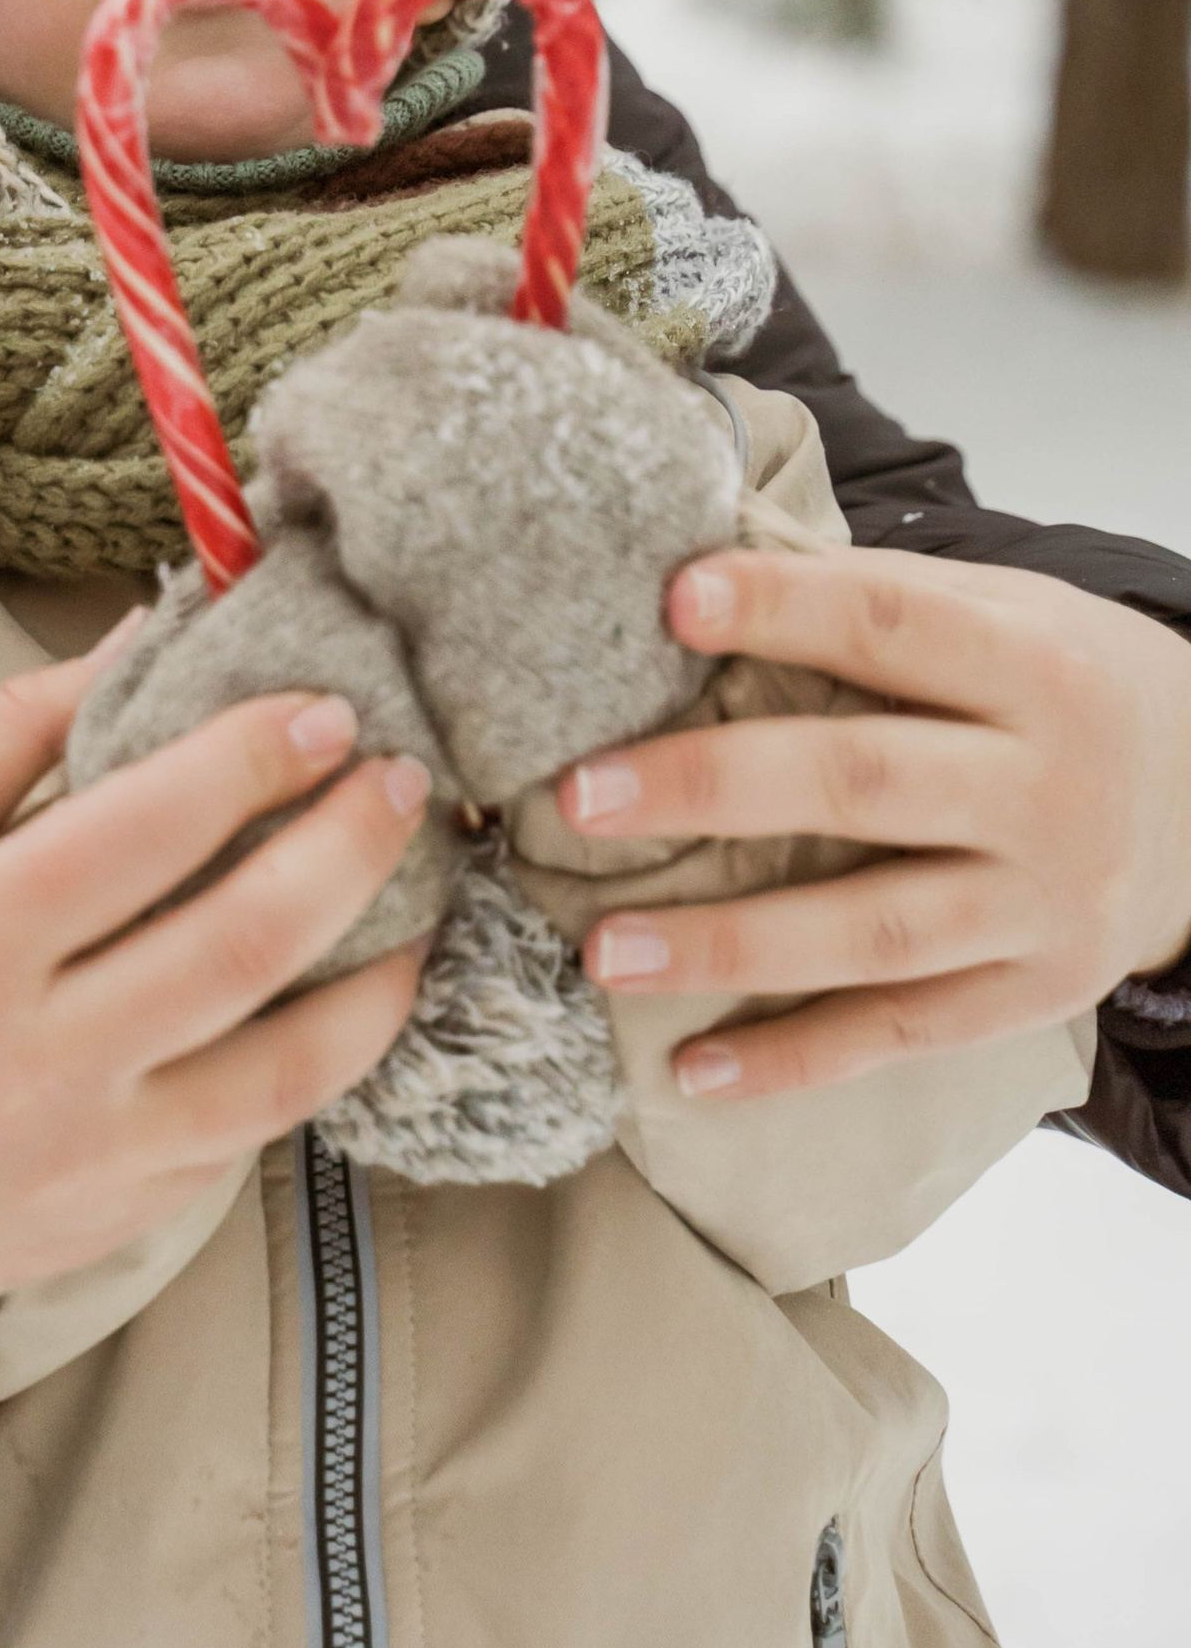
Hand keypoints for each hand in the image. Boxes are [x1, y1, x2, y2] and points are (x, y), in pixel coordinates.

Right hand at [0, 648, 431, 1323]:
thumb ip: (15, 728)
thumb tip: (155, 626)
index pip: (143, 829)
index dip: (252, 759)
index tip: (328, 708)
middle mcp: (37, 1056)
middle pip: (243, 943)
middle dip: (351, 847)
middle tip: (408, 779)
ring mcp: (91, 1153)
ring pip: (288, 1065)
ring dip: (382, 969)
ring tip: (425, 893)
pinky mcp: (125, 1215)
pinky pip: (253, 1130)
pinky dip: (320, 1054)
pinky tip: (351, 986)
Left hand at [567, 543, 1190, 1101]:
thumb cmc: (1069, 687)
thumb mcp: (1009, 614)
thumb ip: (876, 603)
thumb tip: (697, 581)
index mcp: (1037, 667)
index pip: (893, 627)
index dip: (782, 611)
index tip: (671, 602)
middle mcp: (1048, 789)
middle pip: (864, 784)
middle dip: (712, 788)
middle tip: (579, 795)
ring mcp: (1046, 903)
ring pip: (871, 930)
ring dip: (729, 944)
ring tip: (604, 950)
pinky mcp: (1036, 993)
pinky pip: (903, 1031)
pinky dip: (796, 1057)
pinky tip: (695, 1067)